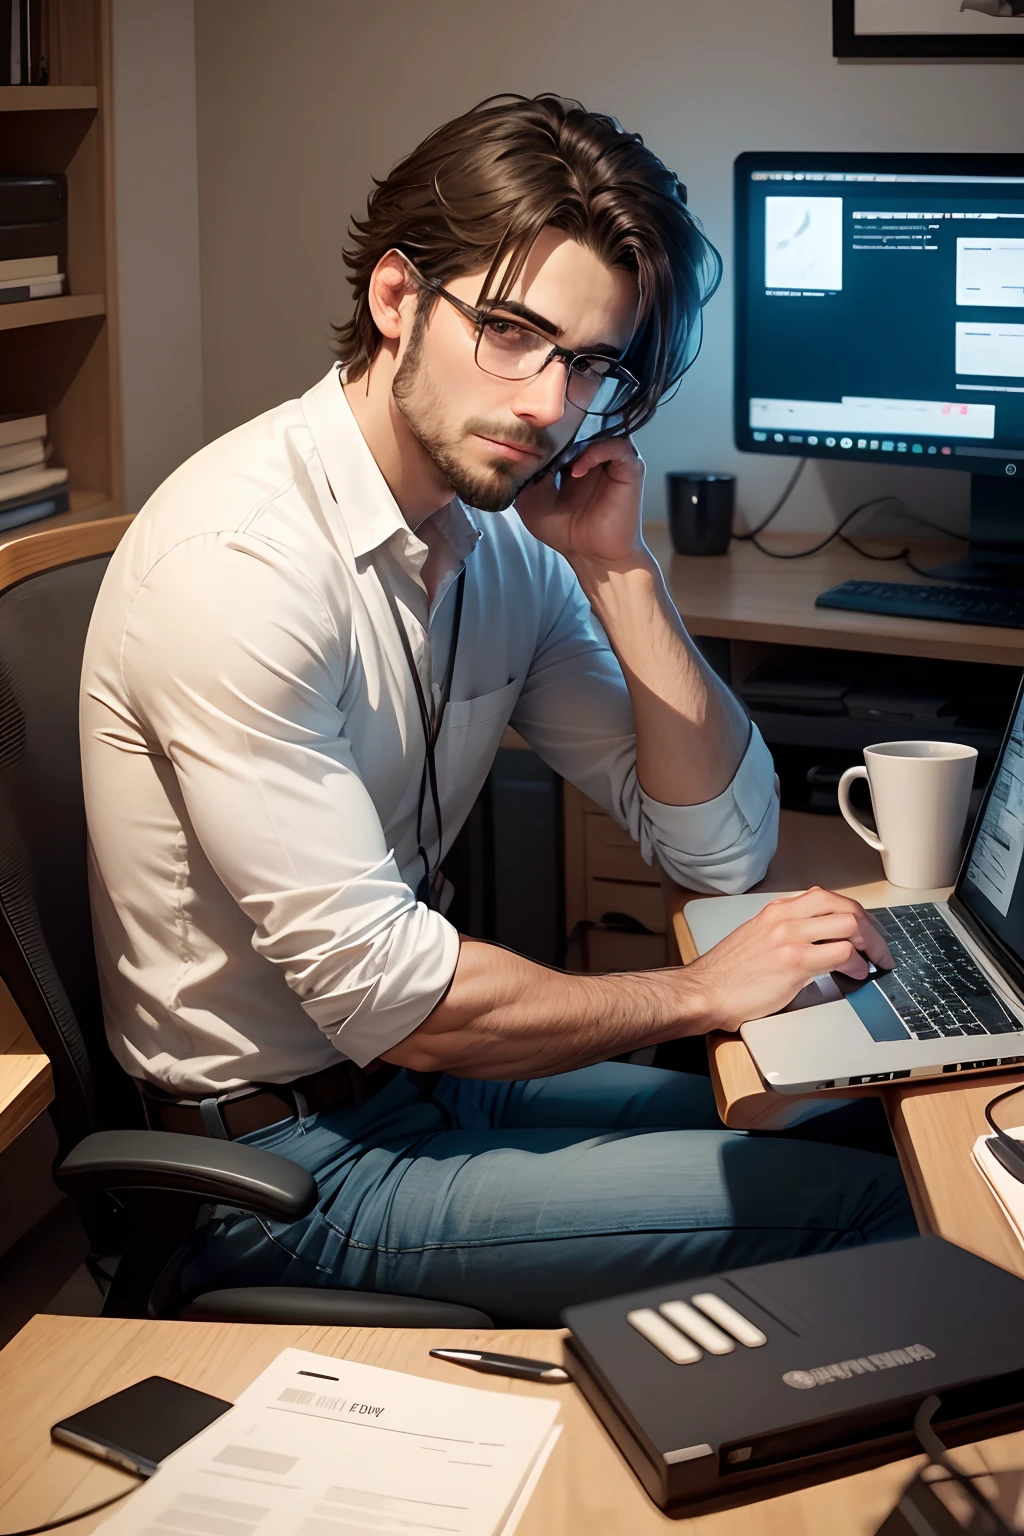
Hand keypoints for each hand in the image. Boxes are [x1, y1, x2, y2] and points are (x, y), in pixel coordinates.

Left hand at [514, 437, 645, 568]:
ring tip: (560, 465)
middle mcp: (596, 458)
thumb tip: (524, 455)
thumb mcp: (533, 504)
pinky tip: (577, 471)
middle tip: (540, 446)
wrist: (593, 557)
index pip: (562, 435)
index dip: (545, 437)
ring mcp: (614, 462)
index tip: (527, 445)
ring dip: (576, 444)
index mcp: (575, 463)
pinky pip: (617, 446)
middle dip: (559, 435)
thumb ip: (526, 479)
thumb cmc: (568, 534)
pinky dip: (595, 453)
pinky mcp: (630, 469)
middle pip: (579, 428)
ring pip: (598, 431)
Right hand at [685, 887, 893, 1034]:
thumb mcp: (757, 937)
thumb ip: (785, 932)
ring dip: (871, 944)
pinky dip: (856, 965)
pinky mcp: (794, 962)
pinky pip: (841, 954)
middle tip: (878, 948)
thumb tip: (818, 942)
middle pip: (846, 906)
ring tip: (873, 961)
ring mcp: (790, 937)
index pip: (828, 898)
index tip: (865, 932)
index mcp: (777, 910)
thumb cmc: (727, 974)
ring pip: (849, 924)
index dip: (855, 914)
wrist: (703, 991)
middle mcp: (785, 917)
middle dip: (871, 928)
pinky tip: (855, 975)